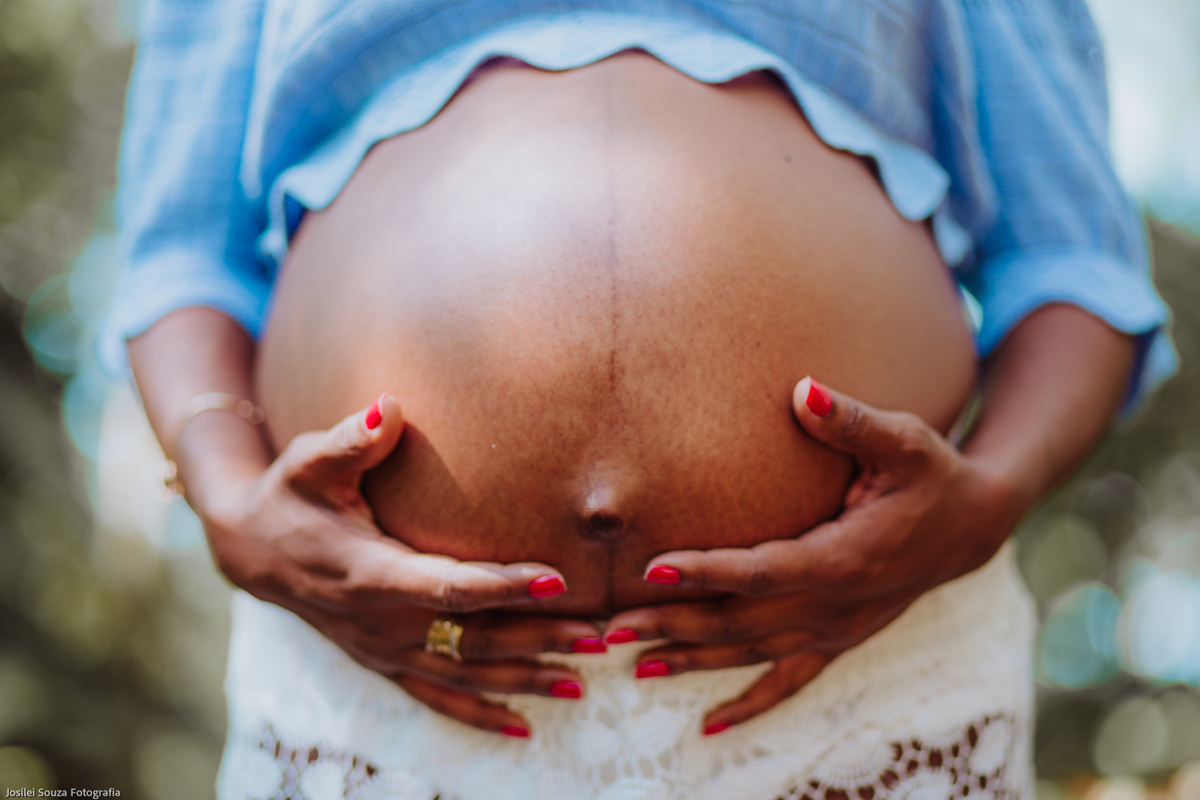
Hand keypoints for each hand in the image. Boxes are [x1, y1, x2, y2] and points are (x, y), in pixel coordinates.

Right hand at [193, 395, 603, 736]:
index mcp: (368, 572)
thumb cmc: (290, 495)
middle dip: (536, 637)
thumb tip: (390, 405)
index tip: (558, 579)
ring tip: (582, 681)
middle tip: (599, 633)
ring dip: (522, 680)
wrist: (249, 550)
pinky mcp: (383, 663)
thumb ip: (351, 440)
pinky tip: (524, 726)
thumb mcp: (309, 462)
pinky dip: (479, 714)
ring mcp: (381, 651)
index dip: (503, 586)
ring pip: (462, 676)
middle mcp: (379, 623)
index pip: (447, 585)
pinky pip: (436, 698)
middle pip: (470, 639)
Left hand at [604, 377, 1025, 734]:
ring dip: (694, 660)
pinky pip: (788, 684)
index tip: (652, 568)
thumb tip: (803, 389)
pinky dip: (749, 704)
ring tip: (634, 664)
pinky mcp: (838, 642)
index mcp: (845, 558)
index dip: (707, 571)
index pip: (762, 569)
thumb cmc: (931, 476)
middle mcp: (836, 606)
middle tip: (611, 628)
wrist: (972, 527)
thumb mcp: (906, 441)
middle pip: (742, 621)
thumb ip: (852, 420)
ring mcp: (836, 631)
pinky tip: (710, 725)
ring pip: (753, 654)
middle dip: (676, 623)